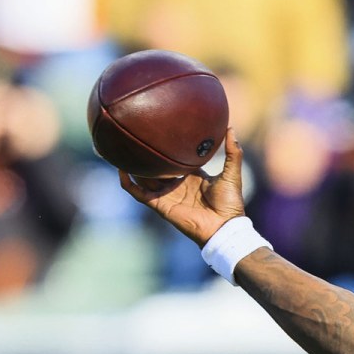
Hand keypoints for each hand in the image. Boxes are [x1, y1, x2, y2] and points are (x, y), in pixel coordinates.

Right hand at [120, 128, 246, 245]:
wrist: (223, 226)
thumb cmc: (229, 202)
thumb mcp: (231, 172)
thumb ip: (232, 151)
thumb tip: (230, 127)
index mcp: (192, 176)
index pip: (175, 160)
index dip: (167, 149)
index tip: (160, 133)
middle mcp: (177, 184)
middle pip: (157, 168)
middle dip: (147, 156)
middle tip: (136, 138)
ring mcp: (167, 194)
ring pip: (144, 178)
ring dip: (133, 166)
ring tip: (122, 150)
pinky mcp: (159, 204)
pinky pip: (139, 193)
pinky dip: (128, 183)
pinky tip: (121, 169)